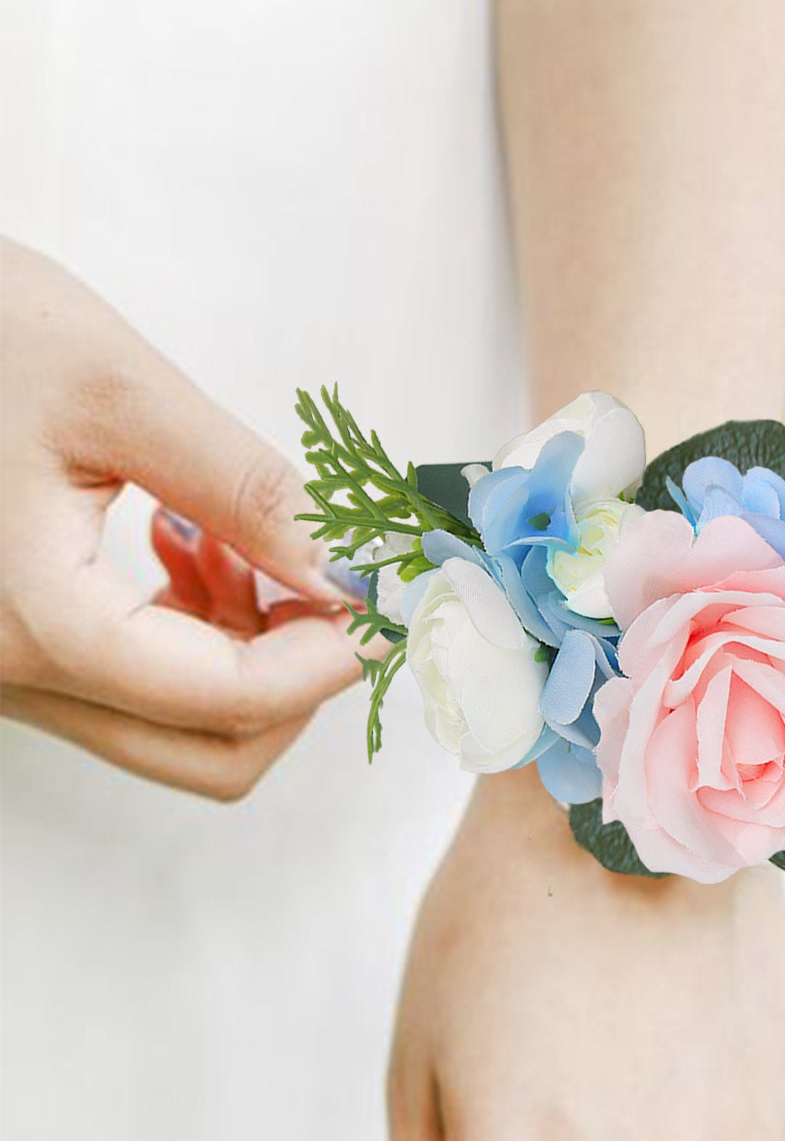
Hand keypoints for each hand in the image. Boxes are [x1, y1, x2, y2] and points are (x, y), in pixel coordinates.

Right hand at [0, 240, 359, 798]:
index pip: (231, 700)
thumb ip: (245, 488)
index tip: (392, 599)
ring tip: (240, 540)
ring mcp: (11, 676)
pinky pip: (132, 690)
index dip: (335, 658)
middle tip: (332, 579)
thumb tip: (352, 567)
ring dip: (248, 657)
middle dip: (299, 678)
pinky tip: (187, 542)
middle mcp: (13, 677)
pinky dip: (193, 638)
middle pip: (215, 753)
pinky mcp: (13, 653)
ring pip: (178, 730)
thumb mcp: (112, 386)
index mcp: (37, 622)